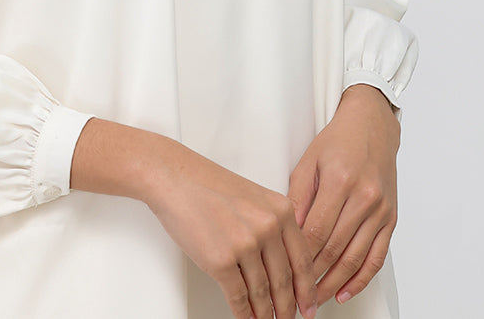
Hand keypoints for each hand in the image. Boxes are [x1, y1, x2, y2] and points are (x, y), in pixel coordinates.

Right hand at [146, 142, 317, 318]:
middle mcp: (267, 226)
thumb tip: (282, 263)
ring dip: (265, 313)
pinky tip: (246, 317)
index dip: (306, 289)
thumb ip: (273, 225)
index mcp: (280, 209)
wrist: (174, 177)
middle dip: (287, 307)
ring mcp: (245, 244)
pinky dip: (244, 314)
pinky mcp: (220, 261)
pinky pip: (238, 298)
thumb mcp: (253, 198)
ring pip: (262, 293)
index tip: (309, 305)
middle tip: (288, 318)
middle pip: (284, 280)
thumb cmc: (207, 185)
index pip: (302, 259)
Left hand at [288, 85, 399, 304]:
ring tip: (315, 300)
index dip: (299, 257)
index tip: (284, 273)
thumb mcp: (308, 161)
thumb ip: (297, 197)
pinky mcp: (391, 219)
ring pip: (355, 258)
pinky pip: (377, 257)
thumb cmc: (336, 142)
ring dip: (333, 283)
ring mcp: (380, 210)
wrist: (372, 126)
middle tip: (296, 295)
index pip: (315, 231)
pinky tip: (344, 291)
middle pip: (334, 249)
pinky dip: (360, 279)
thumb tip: (286, 234)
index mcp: (340, 181)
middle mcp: (364, 197)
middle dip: (313, 277)